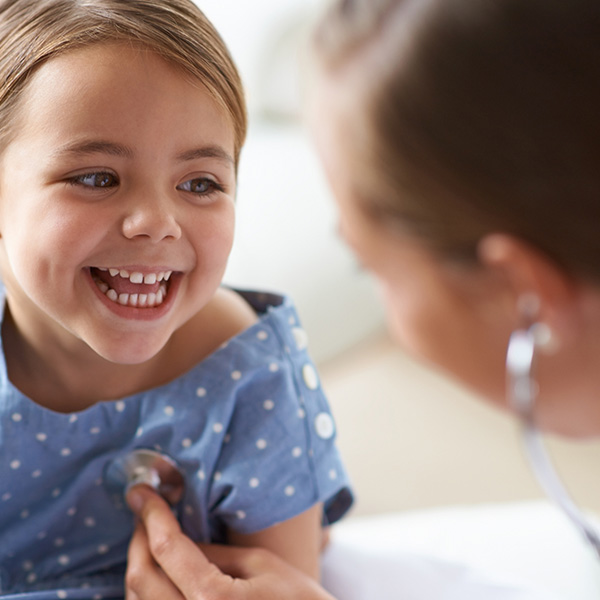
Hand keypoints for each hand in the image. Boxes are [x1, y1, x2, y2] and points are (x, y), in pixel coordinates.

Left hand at [125, 485, 334, 599]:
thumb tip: (176, 536)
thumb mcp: (259, 564)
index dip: (152, 514)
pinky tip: (159, 571)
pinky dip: (146, 589)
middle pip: (141, 576)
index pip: (166, 548)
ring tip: (150, 536)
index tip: (142, 491)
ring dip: (139, 563)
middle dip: (138, 537)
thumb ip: (212, 552)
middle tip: (145, 511)